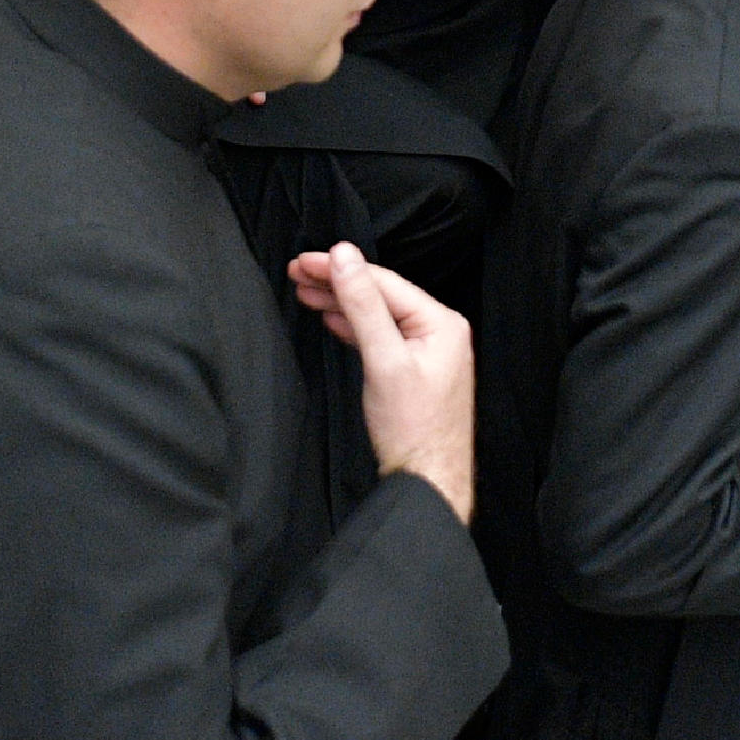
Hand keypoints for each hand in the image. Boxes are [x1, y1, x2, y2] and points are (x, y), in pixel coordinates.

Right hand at [288, 242, 475, 522]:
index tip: (305, 261)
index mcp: (441, 322)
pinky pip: (381, 336)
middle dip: (337, 282)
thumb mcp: (383, 361)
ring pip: (378, 315)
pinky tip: (334, 319)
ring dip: (342, 302)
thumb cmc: (412, 429)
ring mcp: (428, 351)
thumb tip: (345, 258)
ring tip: (306, 290)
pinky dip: (354, 326)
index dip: (341, 268)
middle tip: (298, 271)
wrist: (426, 482)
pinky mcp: (414, 370)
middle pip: (380, 295)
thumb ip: (363, 306)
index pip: (383, 282)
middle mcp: (439, 331)